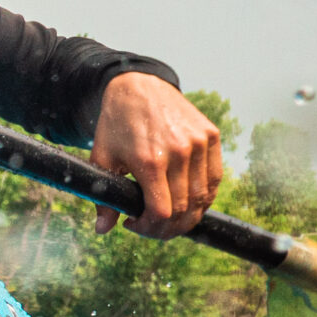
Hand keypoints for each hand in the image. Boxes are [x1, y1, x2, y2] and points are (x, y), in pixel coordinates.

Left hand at [90, 72, 223, 236]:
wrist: (138, 86)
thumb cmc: (116, 125)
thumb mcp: (102, 159)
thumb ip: (103, 197)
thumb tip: (102, 230)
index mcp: (150, 161)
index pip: (162, 213)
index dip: (149, 229)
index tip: (134, 225)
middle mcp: (179, 152)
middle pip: (184, 209)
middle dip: (167, 229)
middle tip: (152, 228)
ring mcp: (199, 143)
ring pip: (203, 197)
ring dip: (188, 217)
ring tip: (169, 219)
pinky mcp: (212, 135)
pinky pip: (215, 178)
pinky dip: (204, 197)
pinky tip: (187, 202)